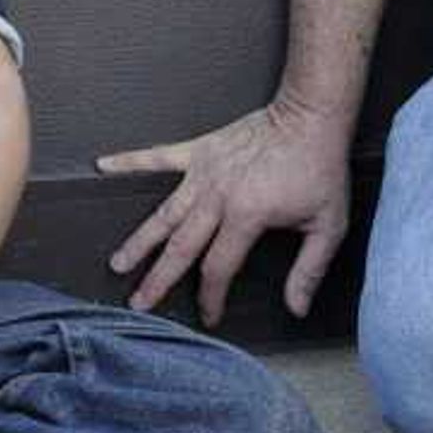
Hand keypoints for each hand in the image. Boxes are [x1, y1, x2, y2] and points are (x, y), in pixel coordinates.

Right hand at [97, 96, 356, 326]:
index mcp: (247, 215)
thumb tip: (296, 308)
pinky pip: (159, 157)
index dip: (211, 296)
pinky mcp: (200, 150)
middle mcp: (218, 196)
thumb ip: (310, 270)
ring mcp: (205, 172)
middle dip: (158, 278)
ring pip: (164, 213)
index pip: (219, 267)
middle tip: (138, 301)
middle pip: (181, 246)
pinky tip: (104, 166)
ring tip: (117, 261)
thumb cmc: (320, 168)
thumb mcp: (328, 225)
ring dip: (140, 239)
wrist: (311, 116)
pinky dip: (131, 161)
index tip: (208, 316)